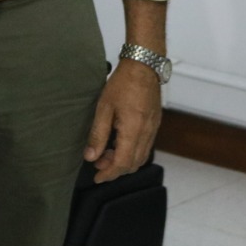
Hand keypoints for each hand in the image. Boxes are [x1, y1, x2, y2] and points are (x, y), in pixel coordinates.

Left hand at [83, 59, 161, 182]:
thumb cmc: (123, 83)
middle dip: (115, 168)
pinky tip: (118, 142)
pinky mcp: (154, 124)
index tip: (97, 178)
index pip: (123, 163)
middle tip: (97, 163)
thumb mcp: (104, 108)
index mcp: (134, 131)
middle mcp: (147, 133)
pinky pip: (144, 146)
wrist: (143, 67)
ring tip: (105, 152)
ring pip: (140, 157)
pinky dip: (131, 151)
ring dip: (123, 160)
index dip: (109, 174)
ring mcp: (153, 129)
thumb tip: (91, 156)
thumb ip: (98, 134)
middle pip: (134, 164)